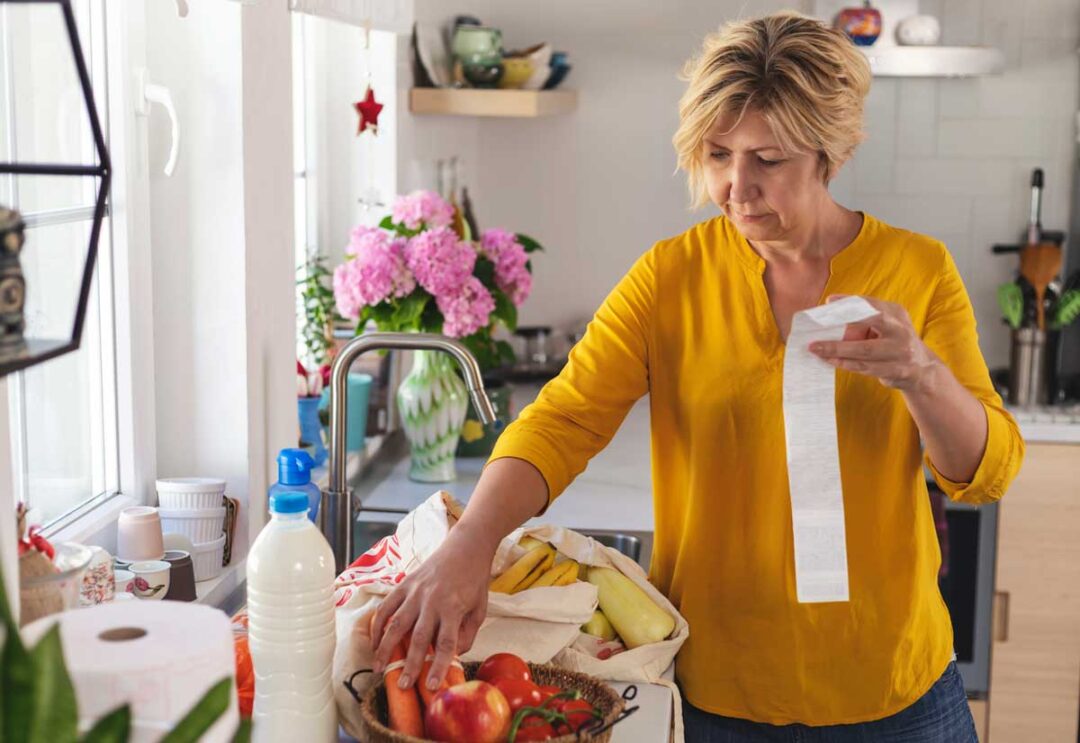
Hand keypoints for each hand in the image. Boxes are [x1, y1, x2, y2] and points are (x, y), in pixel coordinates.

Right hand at [370, 526, 492, 691]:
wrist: (465, 546)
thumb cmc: (474, 580)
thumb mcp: (480, 609)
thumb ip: (467, 634)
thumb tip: (453, 655)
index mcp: (453, 608)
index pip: (446, 643)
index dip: (438, 667)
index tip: (430, 686)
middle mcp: (432, 600)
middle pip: (419, 638)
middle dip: (410, 664)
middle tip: (402, 685)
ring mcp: (415, 591)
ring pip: (396, 623)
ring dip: (385, 648)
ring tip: (378, 668)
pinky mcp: (404, 584)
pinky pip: (386, 606)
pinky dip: (377, 625)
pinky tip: (374, 642)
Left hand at [809, 295, 940, 391]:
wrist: (922, 370)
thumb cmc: (894, 343)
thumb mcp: (886, 326)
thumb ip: (864, 320)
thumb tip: (830, 313)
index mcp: (897, 314)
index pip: (871, 304)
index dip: (850, 302)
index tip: (829, 302)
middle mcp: (901, 330)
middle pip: (871, 322)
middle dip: (843, 324)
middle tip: (815, 336)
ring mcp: (901, 351)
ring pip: (864, 350)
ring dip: (837, 350)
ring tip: (816, 350)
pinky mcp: (898, 370)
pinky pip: (866, 367)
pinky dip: (846, 363)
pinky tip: (830, 361)